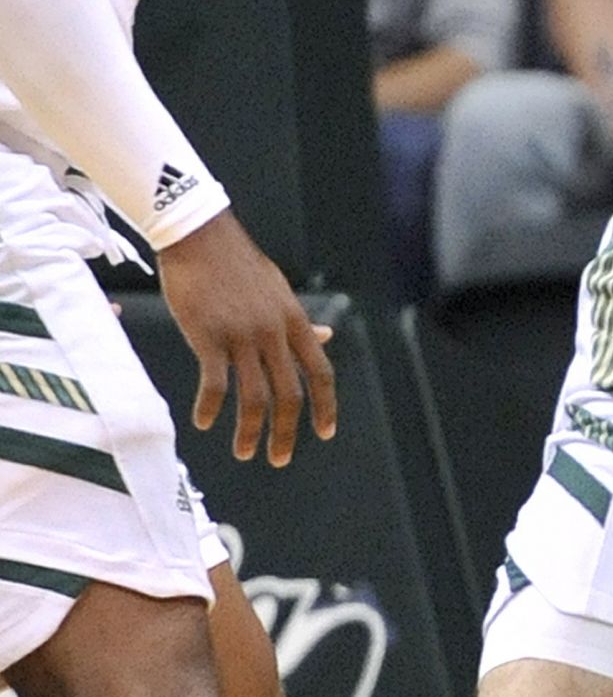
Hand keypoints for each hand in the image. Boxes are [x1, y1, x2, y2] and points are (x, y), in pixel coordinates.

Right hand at [156, 214, 337, 465]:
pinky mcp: (209, 335)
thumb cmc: (239, 266)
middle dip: (286, 432)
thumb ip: (299, 321)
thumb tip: (327, 336)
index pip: (321, 372)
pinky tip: (204, 422)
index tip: (326, 432)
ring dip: (250, 431)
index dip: (326, 406)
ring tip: (244, 452)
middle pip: (290, 393)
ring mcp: (242, 334)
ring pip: (254, 396)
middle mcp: (274, 331)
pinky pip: (214, 383)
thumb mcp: (279, 292)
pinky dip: (210, 407)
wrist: (201, 238)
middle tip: (278, 459)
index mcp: (294, 321)